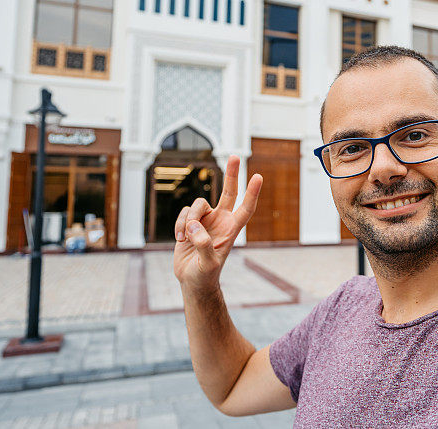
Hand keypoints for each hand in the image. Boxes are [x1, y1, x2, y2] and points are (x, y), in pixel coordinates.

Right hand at [173, 156, 262, 292]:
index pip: (245, 208)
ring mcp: (206, 220)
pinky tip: (180, 240)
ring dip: (189, 219)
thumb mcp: (208, 264)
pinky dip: (180, 225)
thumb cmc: (205, 275)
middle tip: (235, 156)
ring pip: (198, 205)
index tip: (258, 177)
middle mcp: (221, 221)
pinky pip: (184, 214)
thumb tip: (195, 229)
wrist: (192, 281)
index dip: (252, 193)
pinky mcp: (190, 223)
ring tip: (186, 238)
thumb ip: (204, 246)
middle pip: (229, 192)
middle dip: (232, 174)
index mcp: (232, 230)